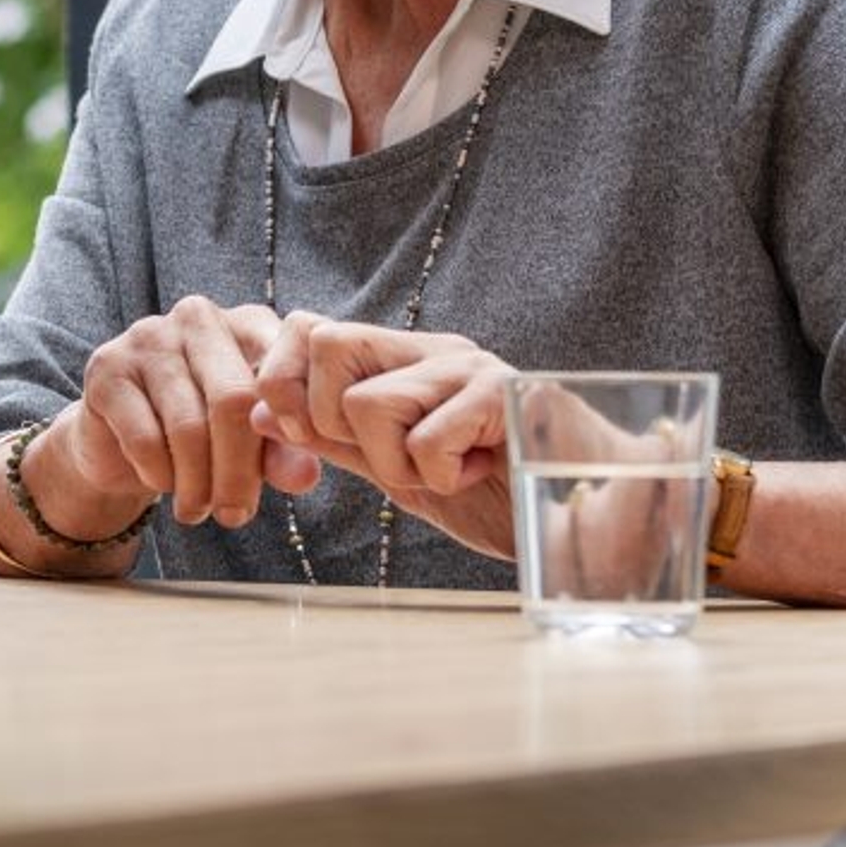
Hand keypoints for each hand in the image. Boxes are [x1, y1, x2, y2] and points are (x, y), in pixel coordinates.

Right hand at [49, 296, 324, 531]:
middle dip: (238, 471)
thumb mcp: (251, 443)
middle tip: (236, 516)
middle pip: (233, 400)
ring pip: (188, 425)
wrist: (118, 441)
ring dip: (196, 484)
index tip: (297, 478)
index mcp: (248, 323)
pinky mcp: (107, 368)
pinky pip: (144, 438)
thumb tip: (307, 476)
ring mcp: (149, 338)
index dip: (293, 424)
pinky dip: (159, 475)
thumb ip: (280, 452)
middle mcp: (199, 318)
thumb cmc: (202, 435)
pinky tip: (163, 484)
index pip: (282, 369)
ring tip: (198, 510)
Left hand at [249, 315, 517, 558]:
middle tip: (386, 457)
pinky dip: (442, 477)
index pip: (309, 329)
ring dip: (395, 463)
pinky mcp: (504, 394)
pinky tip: (479, 473)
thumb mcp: (399, 469)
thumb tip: (259, 410)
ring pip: (365, 403)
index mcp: (403, 360)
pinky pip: (427, 439)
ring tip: (447, 472)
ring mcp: (469, 366)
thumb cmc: (498, 493)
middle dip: (328, 419)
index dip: (285, 384)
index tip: (310, 437)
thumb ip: (337, 438)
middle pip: (325, 342)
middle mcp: (432, 348)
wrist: (586, 517)